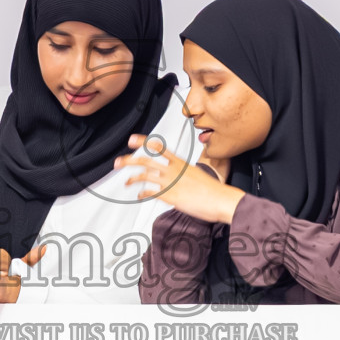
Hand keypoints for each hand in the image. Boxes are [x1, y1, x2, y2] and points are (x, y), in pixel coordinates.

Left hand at [114, 133, 244, 223]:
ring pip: (145, 176)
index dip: (143, 142)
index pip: (159, 147)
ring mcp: (171, 182)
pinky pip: (151, 192)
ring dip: (132, 178)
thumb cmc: (213, 190)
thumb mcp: (197, 174)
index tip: (132, 140)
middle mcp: (174, 170)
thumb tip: (178, 177)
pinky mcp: (171, 196)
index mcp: (180, 162)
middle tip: (118, 162)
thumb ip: (184, 173)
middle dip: (129, 160)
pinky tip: (139, 196)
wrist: (221, 199)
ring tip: (126, 182)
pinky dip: (142, 194)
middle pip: (146, 160)